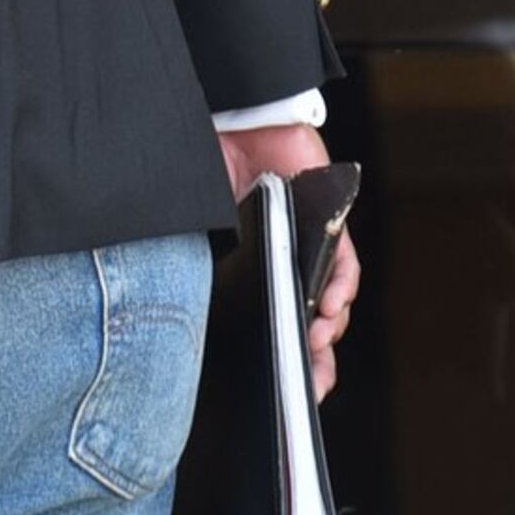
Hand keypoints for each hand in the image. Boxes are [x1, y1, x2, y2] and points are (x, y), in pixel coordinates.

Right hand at [217, 122, 361, 399]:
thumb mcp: (192, 229)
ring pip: (331, 303)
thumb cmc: (203, 168)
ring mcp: (309, 245)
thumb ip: (192, 265)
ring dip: (325, 328)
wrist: (232, 118)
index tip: (286, 396)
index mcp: (252, 269)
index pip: (272, 322)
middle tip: (312, 383)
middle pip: (308, 323)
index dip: (282, 360)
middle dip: (314, 361)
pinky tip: (326, 305)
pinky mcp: (331, 224)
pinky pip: (345, 266)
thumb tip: (168, 314)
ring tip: (313, 344)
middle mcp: (283, 262)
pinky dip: (339, 289)